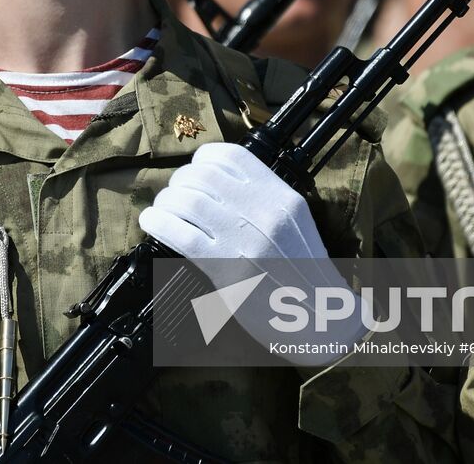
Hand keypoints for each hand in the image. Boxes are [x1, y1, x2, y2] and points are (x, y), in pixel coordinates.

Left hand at [139, 142, 328, 262]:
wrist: (320, 318)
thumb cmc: (303, 274)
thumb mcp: (293, 225)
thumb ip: (261, 201)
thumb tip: (215, 186)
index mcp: (280, 196)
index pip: (231, 156)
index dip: (203, 159)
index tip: (195, 171)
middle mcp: (262, 211)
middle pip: (203, 176)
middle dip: (179, 182)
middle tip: (175, 196)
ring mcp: (244, 238)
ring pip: (187, 201)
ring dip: (166, 202)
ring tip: (163, 211)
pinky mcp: (225, 267)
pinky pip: (180, 233)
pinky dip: (158, 223)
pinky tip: (152, 223)